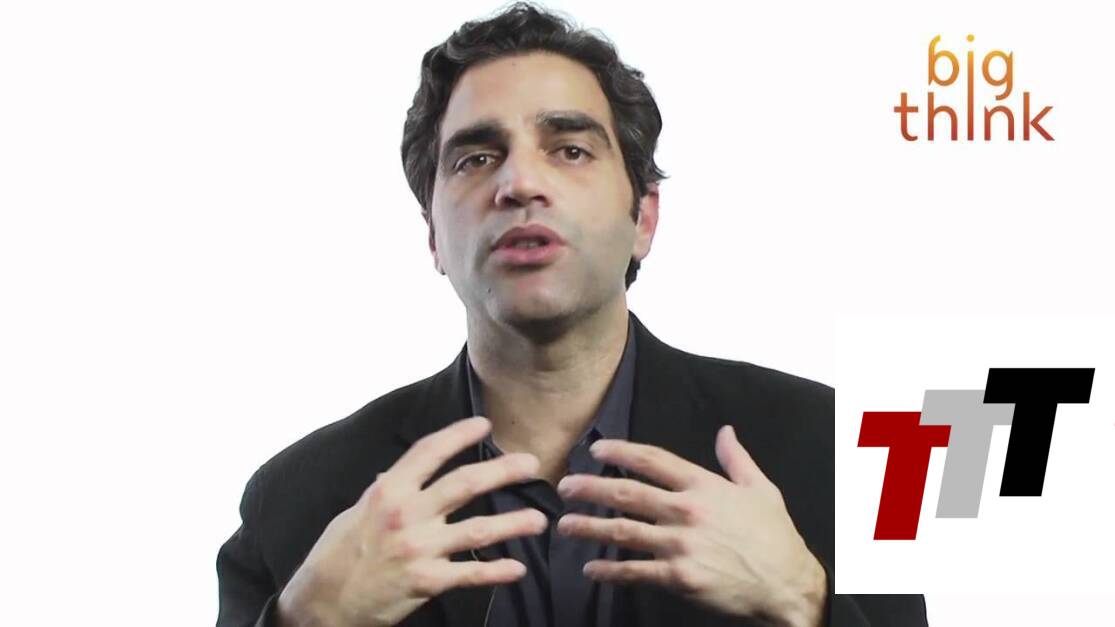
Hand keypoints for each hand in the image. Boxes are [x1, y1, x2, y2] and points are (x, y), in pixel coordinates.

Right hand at [276, 416, 547, 626]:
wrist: (322, 602)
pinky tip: (516, 568)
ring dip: (513, 523)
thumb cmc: (337, 554)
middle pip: (465, 484)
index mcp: (388, 490)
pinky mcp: (427, 582)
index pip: (430, 451)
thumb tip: (397, 473)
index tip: (485, 425)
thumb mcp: (356, 512)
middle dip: (503, 471)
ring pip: (477, 530)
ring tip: (538, 520)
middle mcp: (406, 514)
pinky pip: (470, 574)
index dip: (459, 435)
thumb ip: (384, 492)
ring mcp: (419, 549)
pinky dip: (496, 572)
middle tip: (532, 464)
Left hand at [554, 425, 825, 626]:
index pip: (652, 459)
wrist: (787, 584)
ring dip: (589, 527)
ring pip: (623, 531)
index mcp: (703, 485)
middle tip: (565, 487)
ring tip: (565, 525)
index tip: (596, 449)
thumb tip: (725, 431)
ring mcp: (681, 545)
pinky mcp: (679, 577)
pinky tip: (591, 568)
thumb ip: (737, 459)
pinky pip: (635, 571)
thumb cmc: (776, 537)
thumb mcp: (761, 489)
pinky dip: (610, 570)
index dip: (620, 451)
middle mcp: (687, 511)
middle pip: (627, 493)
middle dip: (590, 488)